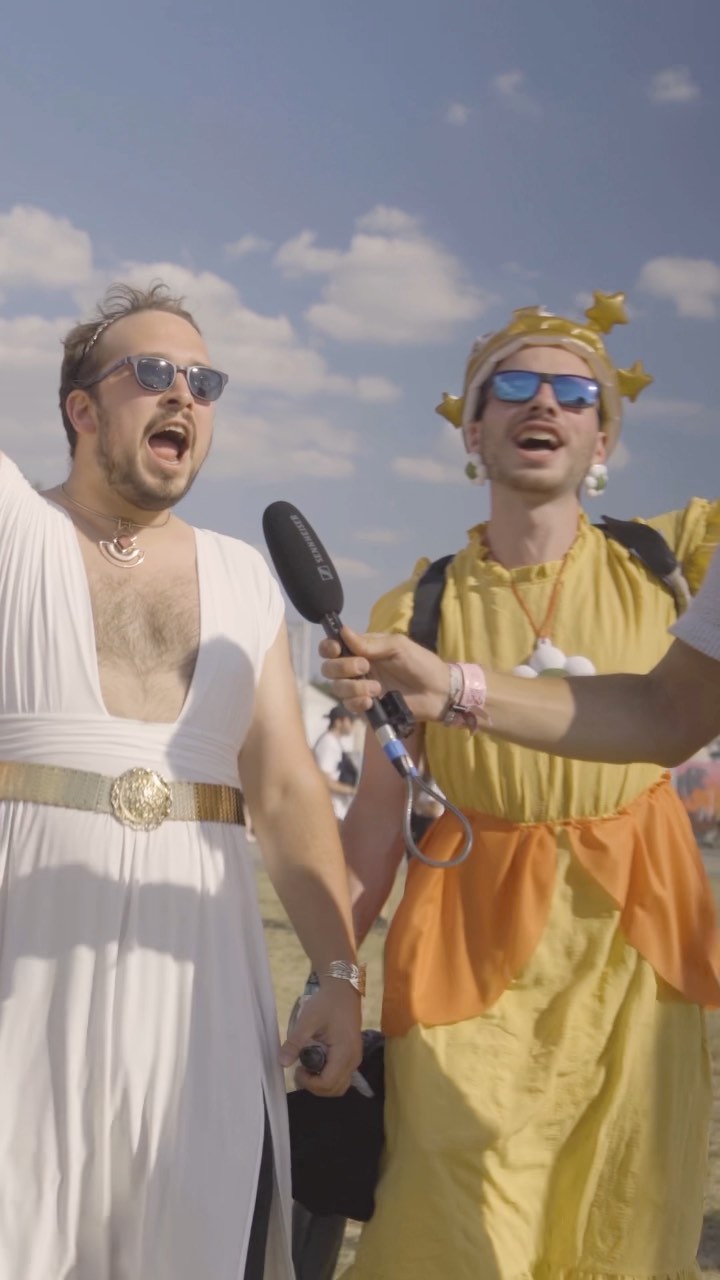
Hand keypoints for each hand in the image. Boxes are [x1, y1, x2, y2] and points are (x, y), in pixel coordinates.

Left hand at [280, 981, 361, 1096]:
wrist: (343, 989)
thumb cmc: (326, 1002)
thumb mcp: (308, 1020)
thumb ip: (295, 1042)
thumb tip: (282, 1062)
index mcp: (344, 1052)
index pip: (328, 1083)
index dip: (309, 1083)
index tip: (297, 1069)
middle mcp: (353, 1060)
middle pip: (335, 1089)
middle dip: (315, 1086)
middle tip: (300, 1069)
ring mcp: (355, 1058)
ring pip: (340, 1085)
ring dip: (322, 1083)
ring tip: (308, 1066)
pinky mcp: (352, 1055)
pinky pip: (342, 1076)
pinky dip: (328, 1076)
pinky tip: (317, 1061)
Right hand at [319, 625, 450, 722]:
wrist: (437, 692)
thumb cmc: (420, 663)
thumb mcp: (398, 646)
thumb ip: (370, 643)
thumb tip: (343, 631)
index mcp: (362, 649)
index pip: (333, 646)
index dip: (328, 647)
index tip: (336, 649)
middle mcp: (357, 668)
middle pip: (329, 668)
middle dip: (342, 667)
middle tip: (365, 667)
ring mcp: (360, 688)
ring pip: (337, 688)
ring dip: (353, 687)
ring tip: (376, 688)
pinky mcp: (366, 706)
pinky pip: (349, 705)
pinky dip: (357, 703)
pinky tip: (371, 702)